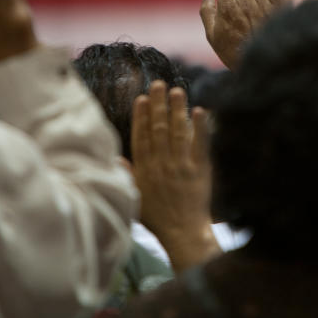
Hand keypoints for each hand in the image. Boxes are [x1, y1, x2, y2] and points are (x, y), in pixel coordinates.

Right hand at [131, 80, 220, 272]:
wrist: (182, 233)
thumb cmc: (157, 217)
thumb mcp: (134, 197)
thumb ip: (126, 175)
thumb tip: (116, 157)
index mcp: (144, 170)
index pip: (141, 137)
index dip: (141, 117)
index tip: (141, 98)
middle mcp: (161, 164)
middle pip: (159, 129)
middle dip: (158, 105)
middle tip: (159, 84)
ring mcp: (181, 166)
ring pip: (178, 133)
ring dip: (177, 110)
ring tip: (177, 91)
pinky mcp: (200, 171)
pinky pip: (200, 145)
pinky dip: (200, 128)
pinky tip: (201, 111)